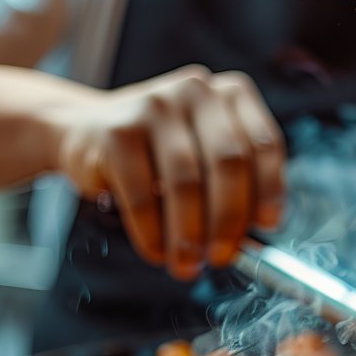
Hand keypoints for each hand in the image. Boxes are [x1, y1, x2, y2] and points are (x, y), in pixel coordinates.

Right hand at [48, 65, 284, 279]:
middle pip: (228, 163)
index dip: (270, 189)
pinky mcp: (117, 130)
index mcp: (230, 95)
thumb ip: (231, 186)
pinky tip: (157, 251)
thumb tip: (246, 238)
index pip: (263, 143)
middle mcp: (196, 90)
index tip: (267, 227)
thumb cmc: (158, 155)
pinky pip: (143, 193)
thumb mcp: (203, 157)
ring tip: (187, 264)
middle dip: (228, 220)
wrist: (85, 133)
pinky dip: (152, 232)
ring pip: (186, 182)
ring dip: (189, 233)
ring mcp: (155, 105)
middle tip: (222, 257)